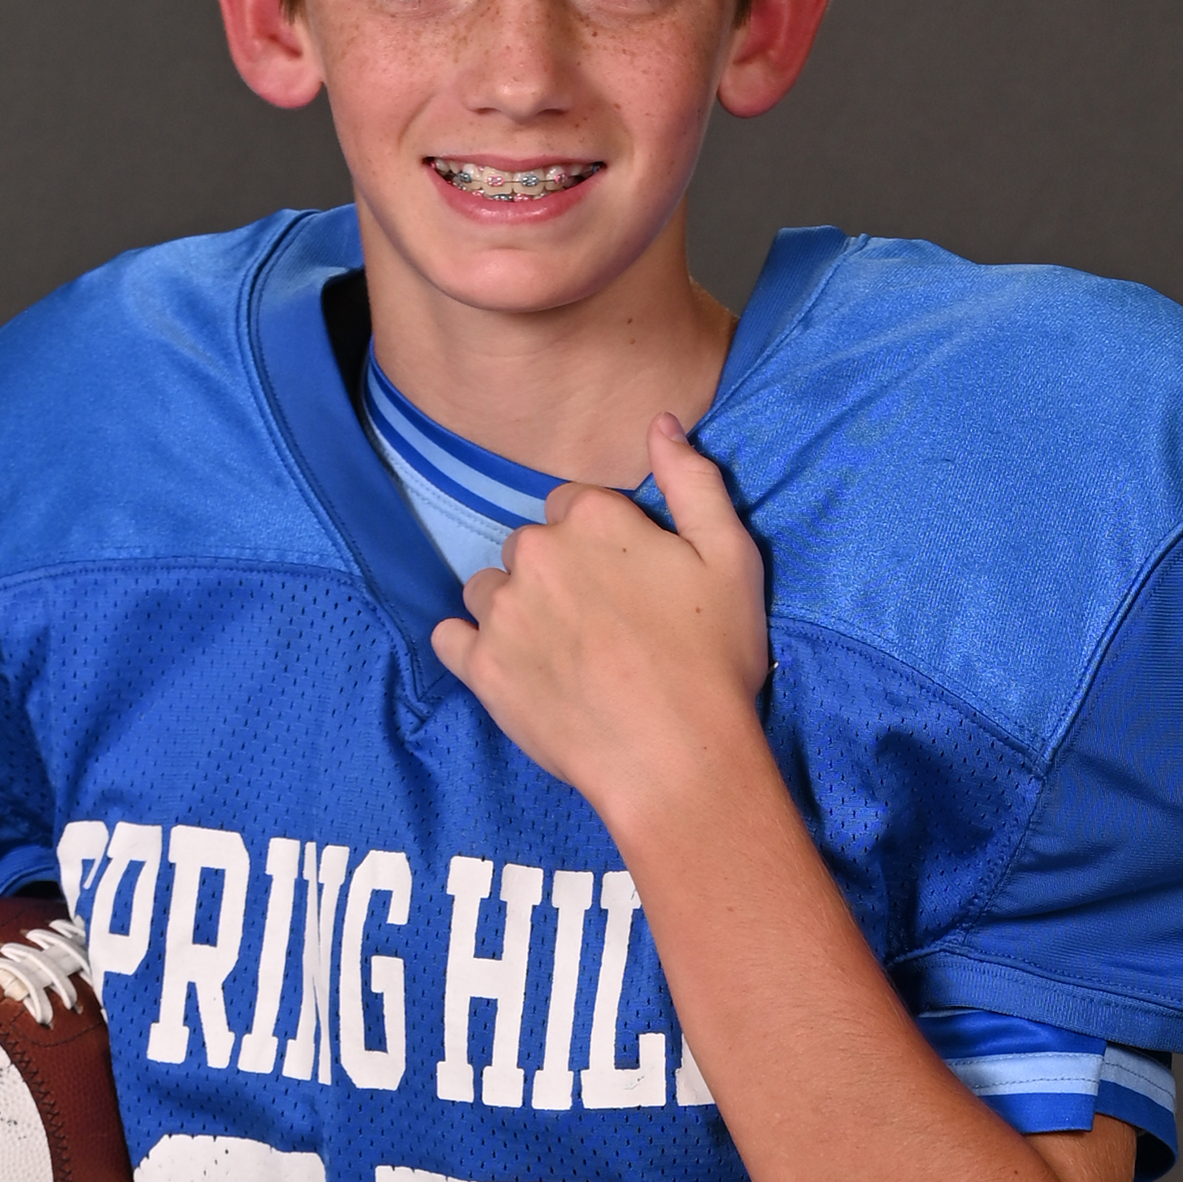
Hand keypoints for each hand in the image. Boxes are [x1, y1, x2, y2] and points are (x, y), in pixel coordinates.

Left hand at [431, 414, 769, 830]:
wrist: (676, 759)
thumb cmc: (713, 661)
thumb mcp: (731, 558)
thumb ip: (693, 482)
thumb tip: (660, 423)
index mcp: (595, 518)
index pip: (576, 504)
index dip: (603, 543)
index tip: (627, 584)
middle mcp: (537, 553)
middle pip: (530, 545)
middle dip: (557, 574)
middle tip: (600, 626)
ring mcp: (502, 612)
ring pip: (490, 589)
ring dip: (514, 608)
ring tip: (560, 653)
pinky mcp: (480, 668)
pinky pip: (451, 638)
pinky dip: (471, 647)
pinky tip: (509, 668)